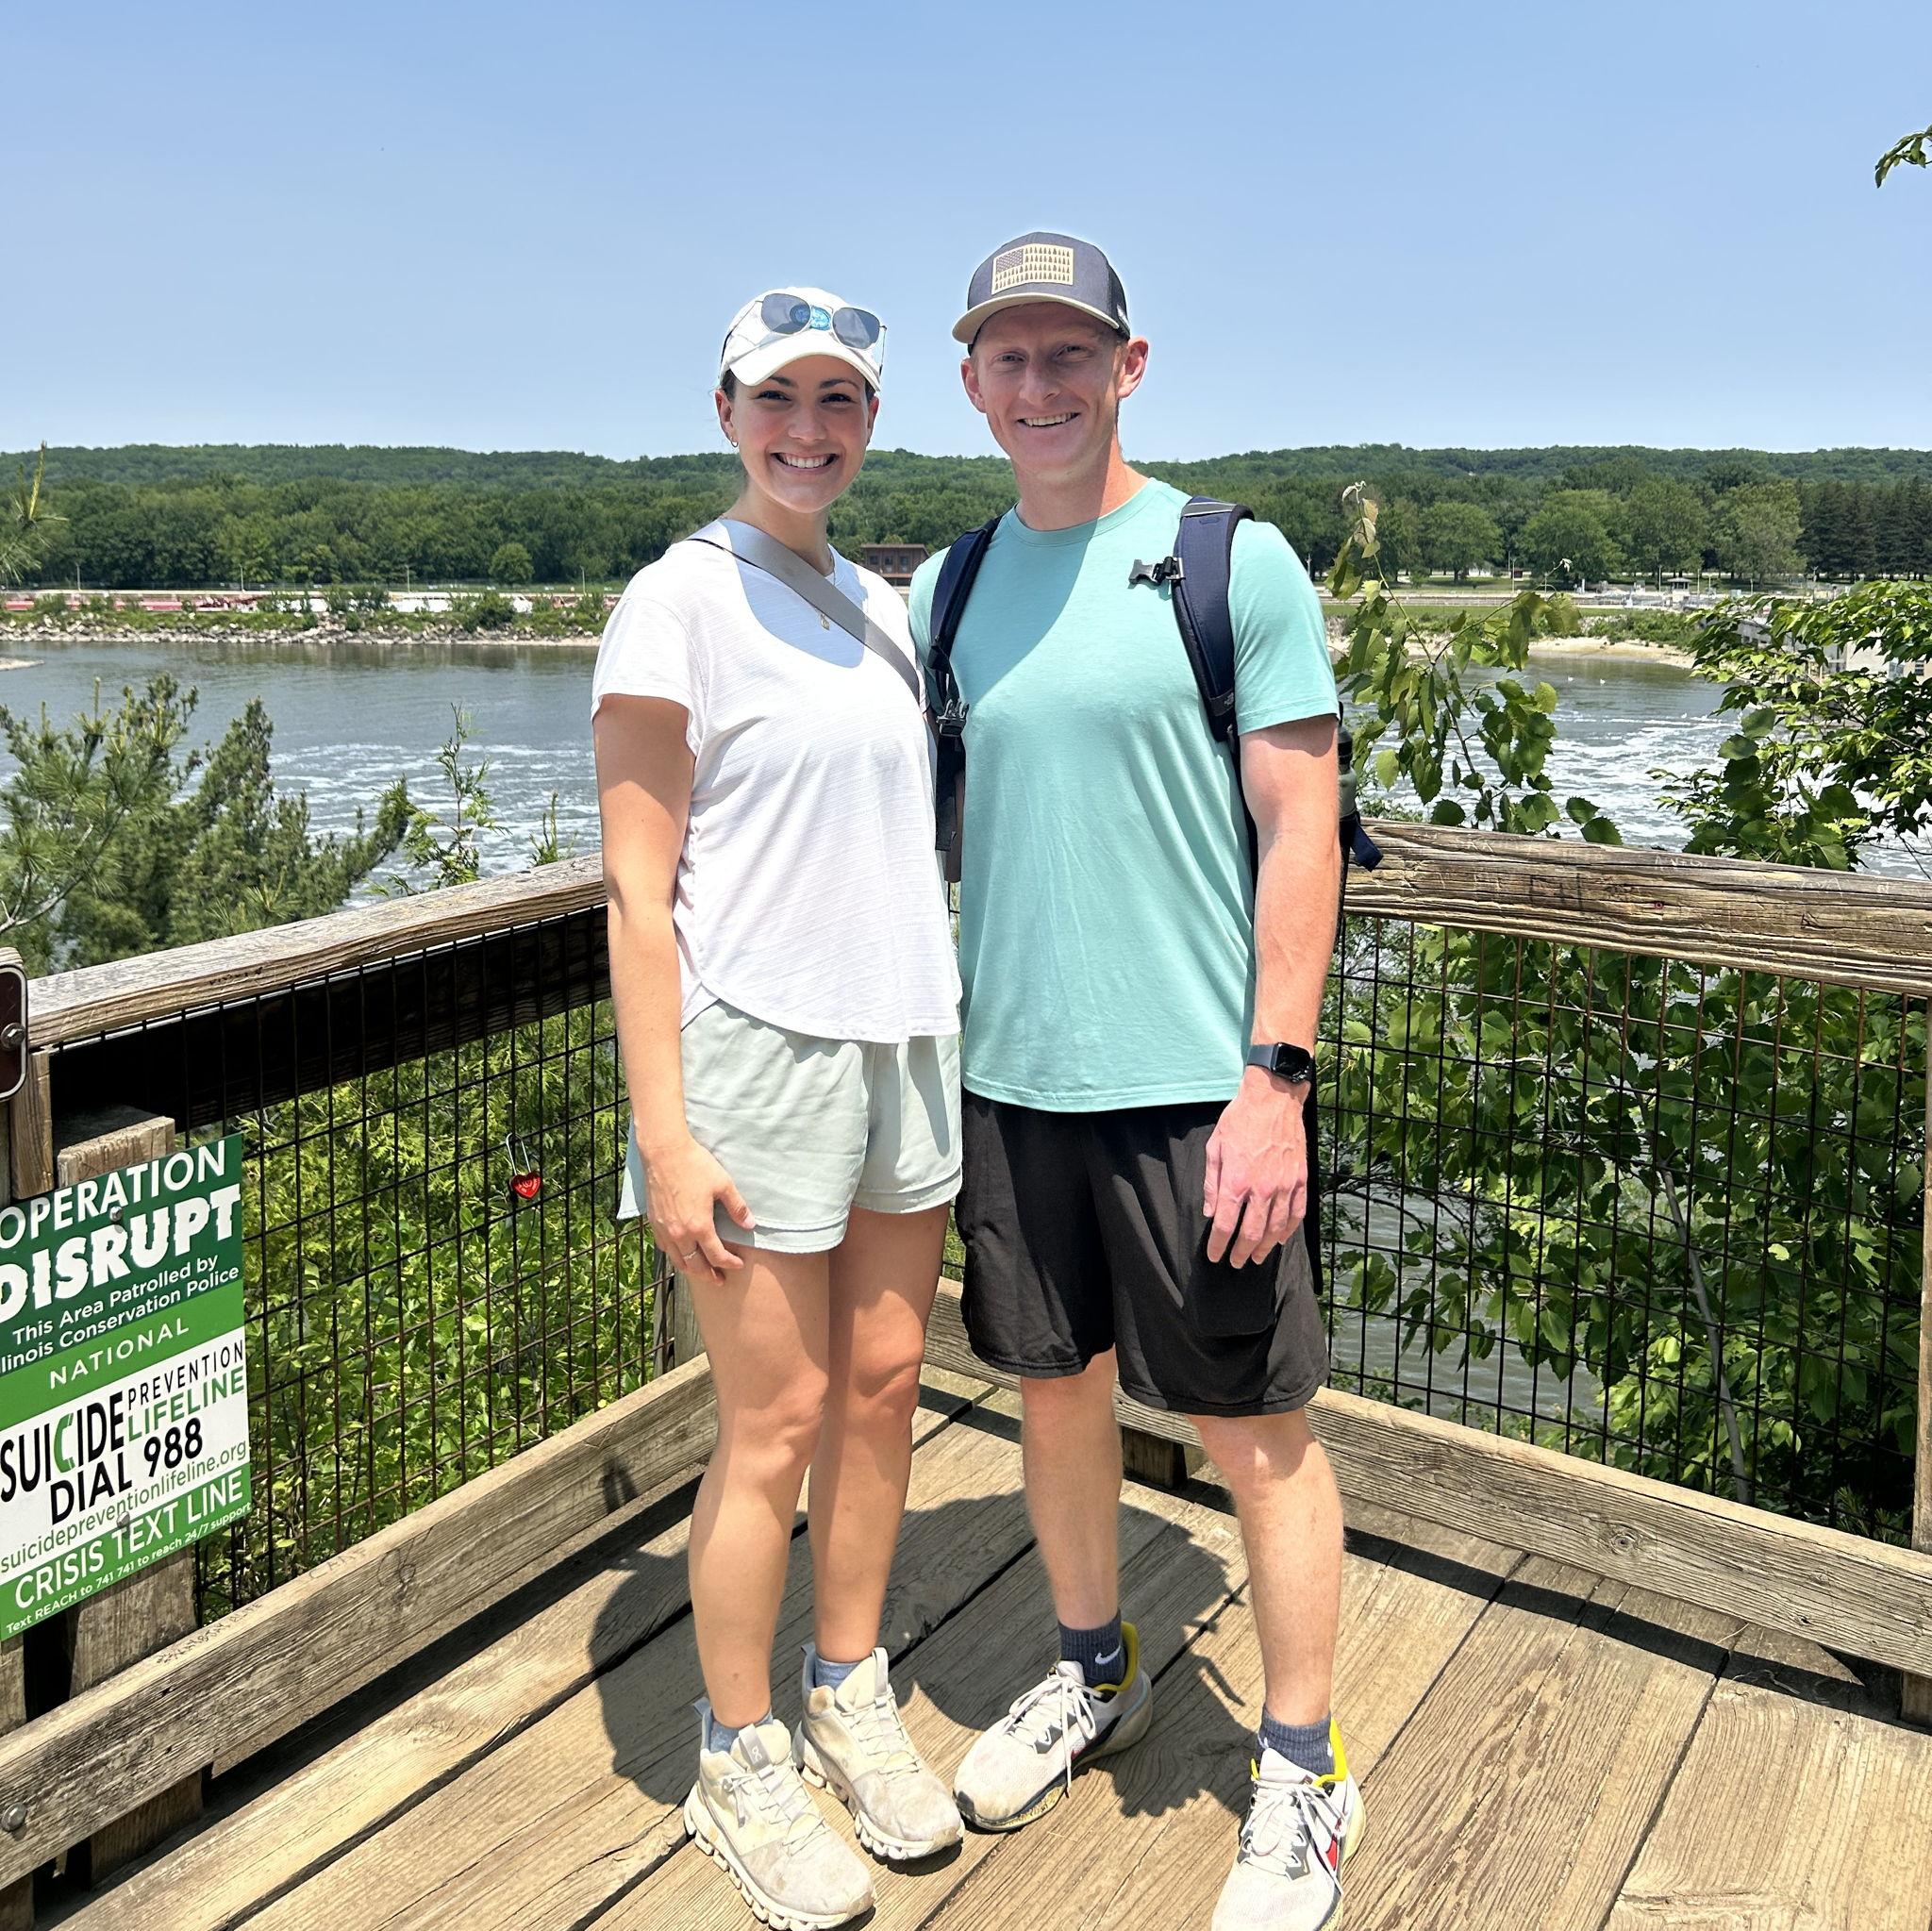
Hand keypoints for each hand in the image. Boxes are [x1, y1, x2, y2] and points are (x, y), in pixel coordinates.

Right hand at [643, 1135, 754, 1289]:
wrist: (664, 1152)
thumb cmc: (695, 1165)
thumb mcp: (723, 1184)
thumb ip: (737, 1208)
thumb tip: (750, 1225)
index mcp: (699, 1226)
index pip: (717, 1255)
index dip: (730, 1263)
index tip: (738, 1265)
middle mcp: (679, 1234)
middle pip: (695, 1265)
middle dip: (709, 1274)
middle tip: (719, 1280)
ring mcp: (664, 1229)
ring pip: (678, 1260)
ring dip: (691, 1269)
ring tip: (701, 1272)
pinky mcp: (653, 1222)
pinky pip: (664, 1248)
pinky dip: (675, 1255)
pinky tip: (681, 1253)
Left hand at [1203, 1067, 1308, 1267]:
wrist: (1273, 1099)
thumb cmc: (1239, 1121)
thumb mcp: (1214, 1148)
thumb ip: (1212, 1184)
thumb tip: (1211, 1213)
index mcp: (1237, 1181)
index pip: (1225, 1225)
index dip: (1218, 1245)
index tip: (1214, 1255)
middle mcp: (1262, 1188)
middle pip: (1251, 1233)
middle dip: (1241, 1253)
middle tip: (1235, 1263)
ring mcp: (1285, 1186)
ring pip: (1276, 1228)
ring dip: (1264, 1247)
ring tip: (1256, 1257)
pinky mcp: (1300, 1180)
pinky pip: (1297, 1213)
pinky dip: (1288, 1230)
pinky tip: (1280, 1239)